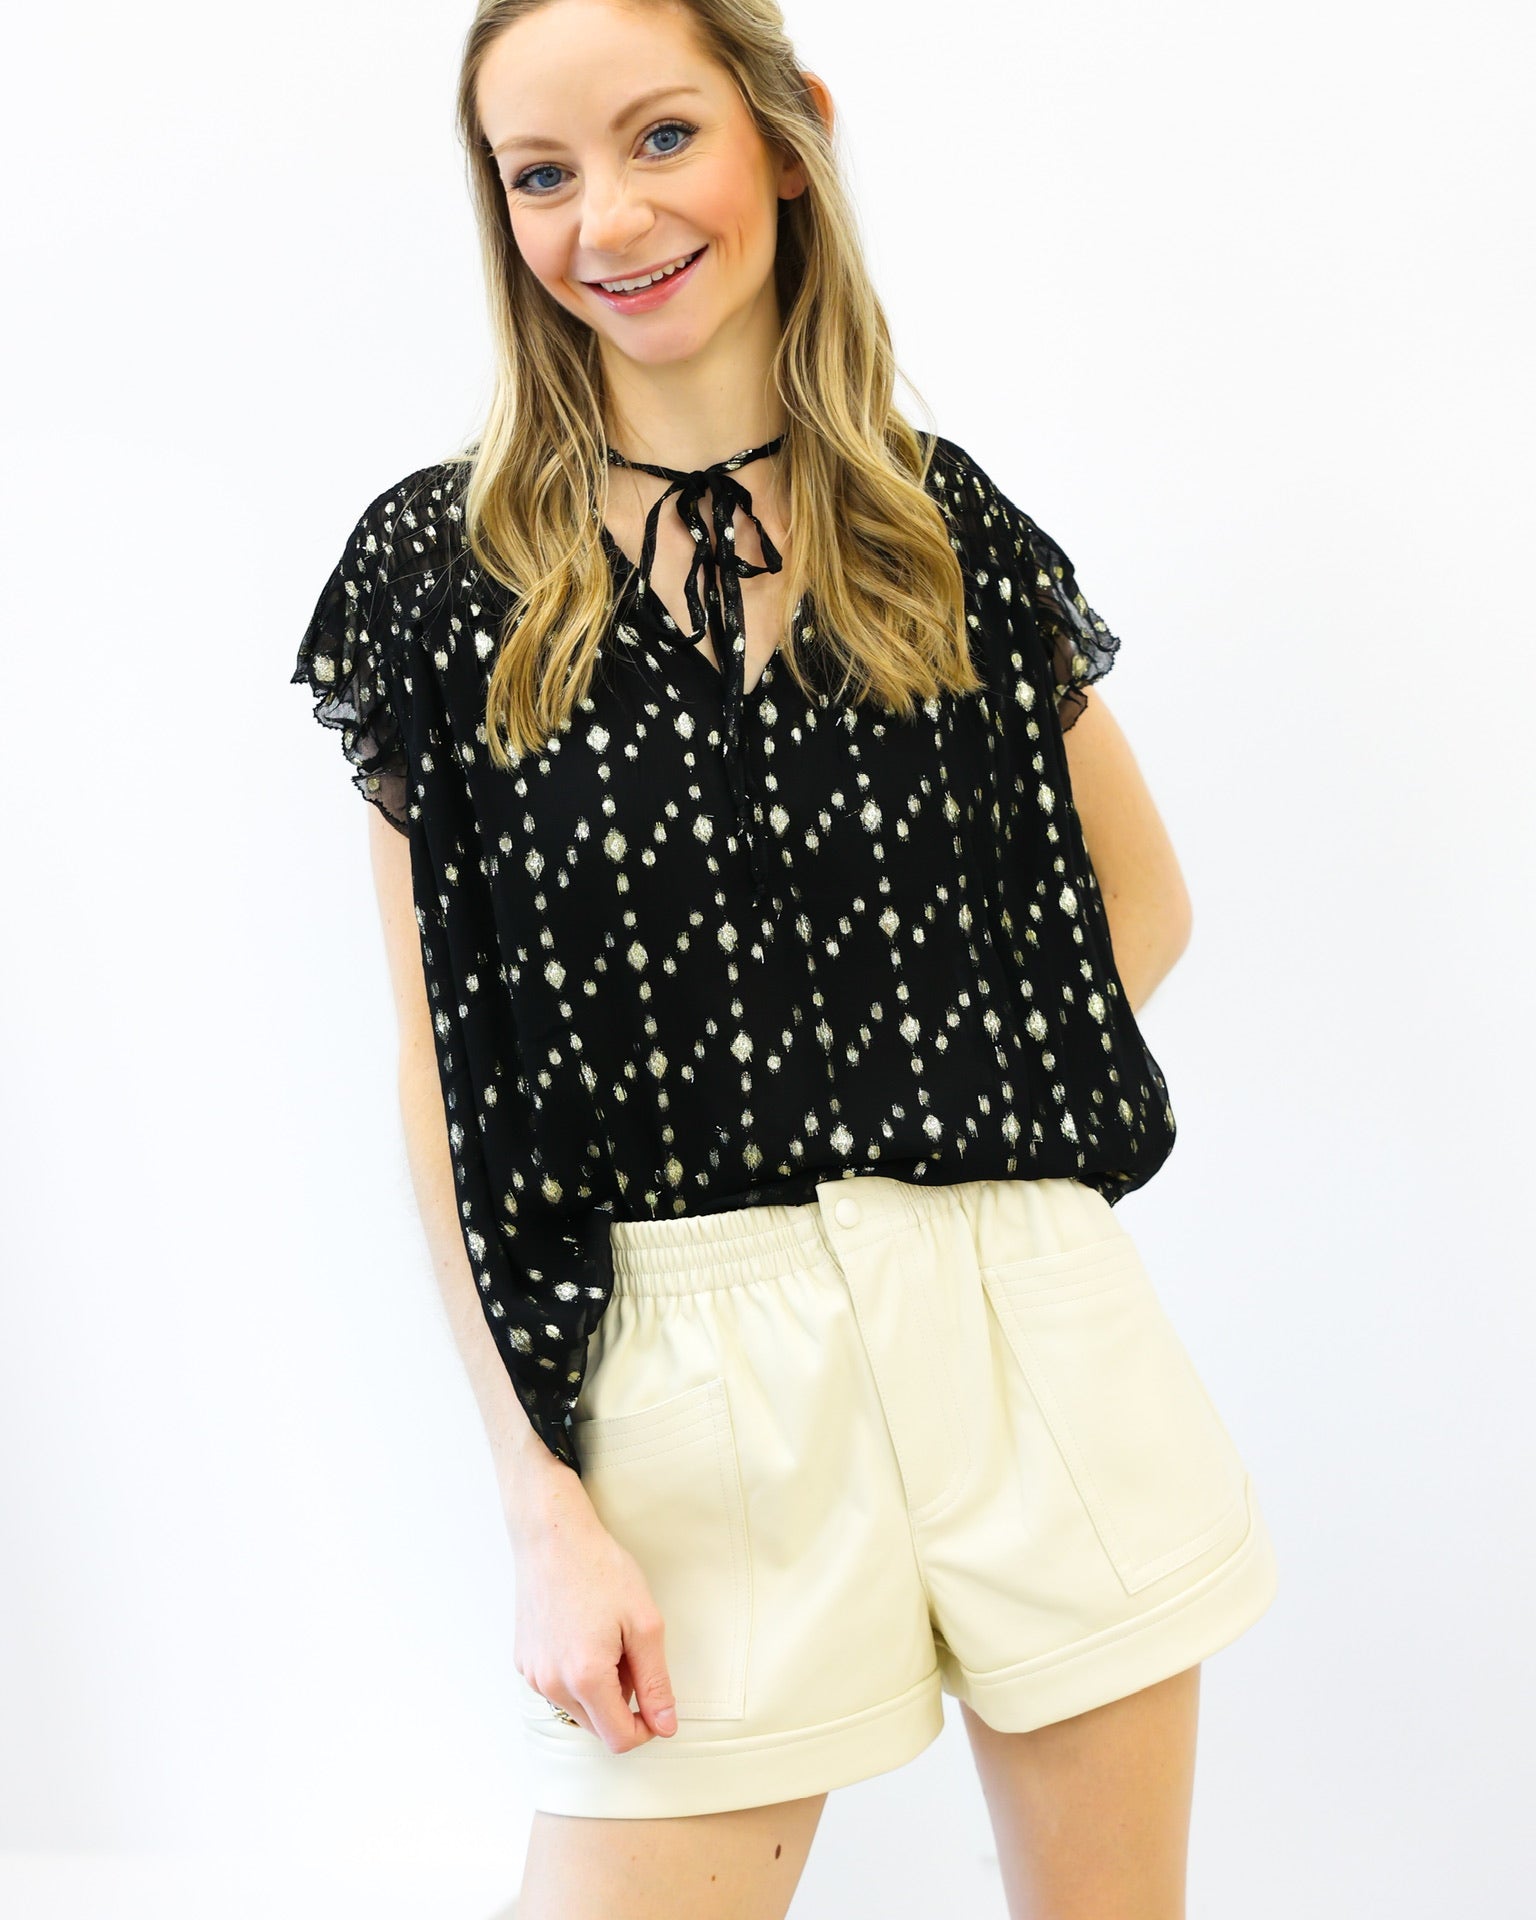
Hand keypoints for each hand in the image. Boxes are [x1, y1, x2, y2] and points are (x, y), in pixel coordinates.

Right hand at [507, 1472, 678, 1752]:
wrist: (553, 1537)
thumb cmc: (600, 1571)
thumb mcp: (644, 1624)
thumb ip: (656, 1682)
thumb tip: (665, 1726)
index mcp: (586, 1677)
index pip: (619, 1739)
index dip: (646, 1728)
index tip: (656, 1702)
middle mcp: (552, 1684)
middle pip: (598, 1727)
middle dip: (622, 1703)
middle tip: (631, 1654)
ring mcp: (533, 1674)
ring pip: (577, 1708)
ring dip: (599, 1690)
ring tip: (606, 1640)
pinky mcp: (523, 1662)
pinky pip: (557, 1687)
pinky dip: (576, 1675)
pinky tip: (582, 1634)